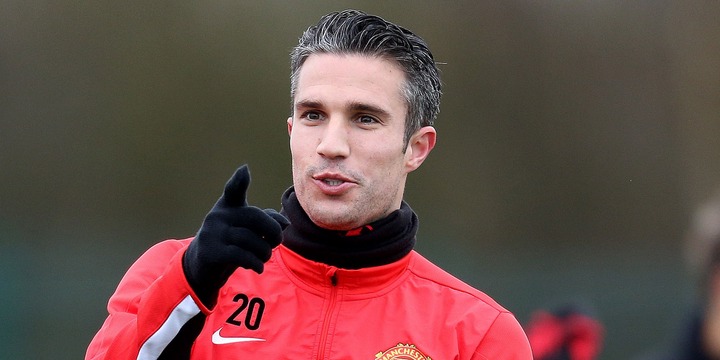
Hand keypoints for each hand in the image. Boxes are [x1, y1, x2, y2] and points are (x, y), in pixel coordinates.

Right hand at [183, 165, 288, 305]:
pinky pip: (241, 255)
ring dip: (265, 252)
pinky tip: (259, 268)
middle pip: (255, 217)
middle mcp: (218, 215)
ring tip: (264, 258)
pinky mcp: (211, 251)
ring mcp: (212, 233)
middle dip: (273, 231)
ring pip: (250, 239)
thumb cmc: (233, 243)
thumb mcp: (249, 230)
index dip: (239, 181)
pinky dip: (255, 263)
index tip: (244, 170)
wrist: (203, 267)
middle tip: (276, 242)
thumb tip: (284, 223)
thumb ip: (267, 221)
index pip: (233, 190)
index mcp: (229, 206)